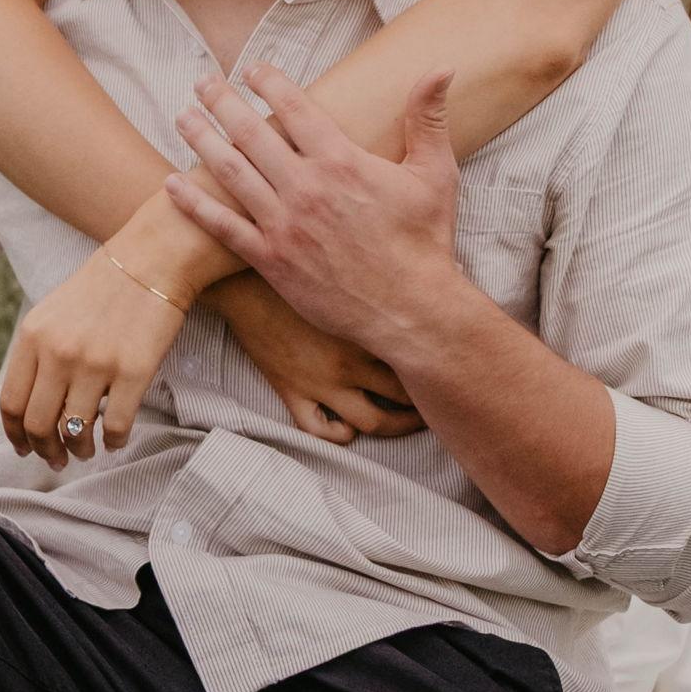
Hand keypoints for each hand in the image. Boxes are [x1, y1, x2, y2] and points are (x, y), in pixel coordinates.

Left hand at [0, 246, 183, 467]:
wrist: (152, 259)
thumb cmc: (104, 287)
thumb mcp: (53, 313)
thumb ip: (38, 353)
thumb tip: (30, 405)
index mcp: (33, 337)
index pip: (11, 403)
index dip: (16, 435)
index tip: (25, 449)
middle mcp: (58, 353)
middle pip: (38, 424)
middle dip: (46, 450)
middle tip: (58, 459)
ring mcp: (95, 364)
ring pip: (75, 432)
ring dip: (79, 450)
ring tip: (86, 450)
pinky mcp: (133, 372)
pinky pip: (115, 426)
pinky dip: (113, 442)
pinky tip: (115, 440)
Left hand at [167, 63, 463, 360]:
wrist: (412, 310)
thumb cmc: (425, 242)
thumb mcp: (435, 174)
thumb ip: (429, 119)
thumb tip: (442, 69)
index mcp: (342, 161)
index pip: (294, 108)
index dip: (269, 82)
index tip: (251, 69)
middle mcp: (306, 187)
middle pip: (251, 133)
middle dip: (222, 102)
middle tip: (202, 81)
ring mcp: (284, 225)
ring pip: (231, 173)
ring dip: (201, 141)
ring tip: (182, 117)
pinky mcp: (272, 260)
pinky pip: (223, 227)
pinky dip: (195, 205)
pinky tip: (171, 185)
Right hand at [205, 272, 426, 444]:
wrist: (239, 273)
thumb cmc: (296, 256)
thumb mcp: (349, 263)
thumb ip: (388, 275)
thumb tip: (439, 267)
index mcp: (368, 328)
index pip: (419, 361)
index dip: (441, 370)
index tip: (452, 368)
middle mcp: (350, 362)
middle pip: (403, 399)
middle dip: (424, 406)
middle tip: (437, 402)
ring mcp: (320, 382)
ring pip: (369, 423)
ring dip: (392, 428)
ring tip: (403, 422)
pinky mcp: (291, 390)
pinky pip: (320, 430)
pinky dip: (339, 435)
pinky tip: (348, 425)